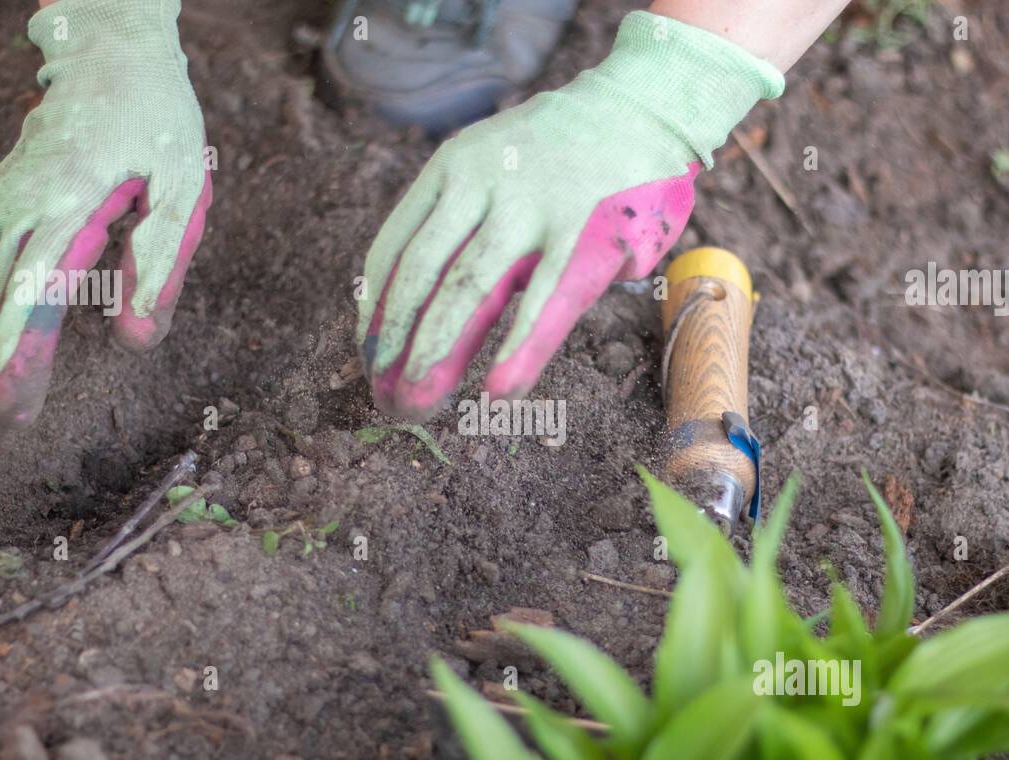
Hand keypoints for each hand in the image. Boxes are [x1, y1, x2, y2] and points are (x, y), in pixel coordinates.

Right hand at [0, 0, 210, 462]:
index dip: (23, 356)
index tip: (14, 411)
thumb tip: (138, 339)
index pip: (35, 293)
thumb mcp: (183, 182)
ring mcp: (2, 205)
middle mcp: (21, 206)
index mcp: (70, 201)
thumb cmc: (158, 120)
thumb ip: (164, 260)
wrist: (111, 51)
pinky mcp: (0, 208)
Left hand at [357, 11, 782, 418]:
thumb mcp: (491, 164)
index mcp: (450, 170)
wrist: (640, 107)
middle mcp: (480, 184)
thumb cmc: (558, 156)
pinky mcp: (585, 235)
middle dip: (396, 344)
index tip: (368, 358)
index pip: (394, 250)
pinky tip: (498, 390)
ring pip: (468, 291)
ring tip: (420, 403)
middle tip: (386, 398)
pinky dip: (519, 350)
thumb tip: (419, 309)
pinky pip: (545, 302)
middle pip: (420, 277)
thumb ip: (459, 221)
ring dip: (437, 352)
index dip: (375, 313)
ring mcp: (532, 208)